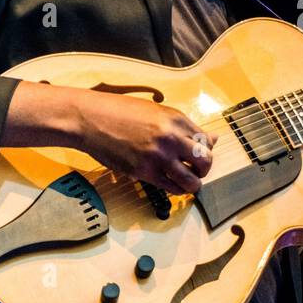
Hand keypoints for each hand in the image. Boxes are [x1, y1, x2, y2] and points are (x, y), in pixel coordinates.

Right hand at [75, 92, 216, 194]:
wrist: (90, 118)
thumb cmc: (120, 112)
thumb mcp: (156, 112)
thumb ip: (182, 127)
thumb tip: (212, 138)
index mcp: (176, 118)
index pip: (207, 141)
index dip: (206, 151)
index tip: (199, 156)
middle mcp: (171, 137)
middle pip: (205, 161)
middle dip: (204, 170)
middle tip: (197, 172)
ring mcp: (158, 155)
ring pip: (191, 180)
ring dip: (192, 185)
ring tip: (188, 184)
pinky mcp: (143, 171)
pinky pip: (170, 187)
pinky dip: (176, 190)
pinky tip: (172, 185)